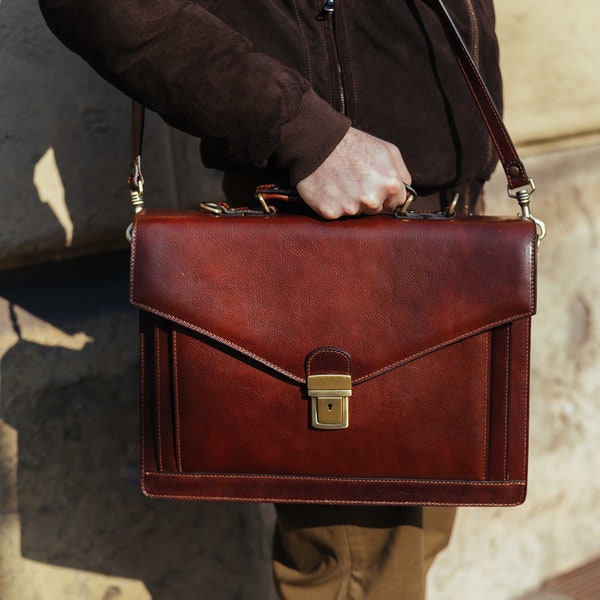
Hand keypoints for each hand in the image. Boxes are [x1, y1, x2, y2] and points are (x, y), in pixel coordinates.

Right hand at [296, 127, 411, 218]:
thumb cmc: (354, 144)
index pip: (396, 203)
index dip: (386, 194)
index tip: (376, 185)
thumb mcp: (387, 150)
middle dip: (369, 199)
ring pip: (356, 213)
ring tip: (342, 182)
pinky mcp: (330, 212)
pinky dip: (334, 204)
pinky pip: (337, 215)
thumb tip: (405, 193)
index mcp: (390, 185)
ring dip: (351, 202)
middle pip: (376, 210)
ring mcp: (350, 208)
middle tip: (355, 180)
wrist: (317, 142)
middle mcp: (372, 200)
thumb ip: (401, 174)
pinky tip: (330, 189)